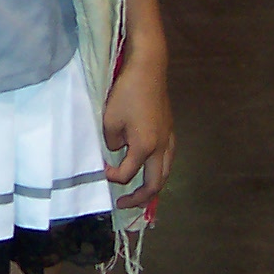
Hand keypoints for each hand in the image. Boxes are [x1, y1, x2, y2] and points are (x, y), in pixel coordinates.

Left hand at [102, 43, 174, 211]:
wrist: (148, 69)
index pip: (128, 174)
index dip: (113, 177)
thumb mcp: (109, 121)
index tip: (102, 171)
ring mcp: (169, 138)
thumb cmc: (126, 93)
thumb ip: (113, 143)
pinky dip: (159, 170)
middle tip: (124, 204)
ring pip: (166, 172)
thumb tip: (119, 149)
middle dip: (140, 199)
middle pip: (156, 184)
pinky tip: (150, 167)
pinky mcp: (171, 130)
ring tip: (140, 193)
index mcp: (145, 146)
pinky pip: (168, 158)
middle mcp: (162, 147)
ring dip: (153, 186)